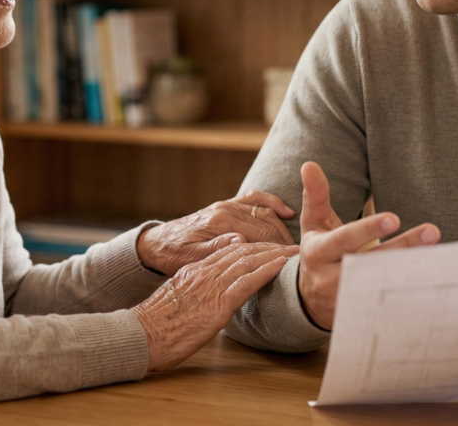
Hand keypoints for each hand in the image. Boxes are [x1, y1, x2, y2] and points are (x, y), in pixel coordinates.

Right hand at [132, 241, 296, 370]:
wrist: (142, 334)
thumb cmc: (156, 326)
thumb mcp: (176, 300)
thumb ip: (193, 292)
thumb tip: (207, 297)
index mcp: (193, 271)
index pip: (227, 252)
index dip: (250, 247)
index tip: (267, 246)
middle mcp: (204, 273)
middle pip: (241, 253)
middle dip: (267, 246)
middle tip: (288, 244)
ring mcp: (210, 286)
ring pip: (247, 262)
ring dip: (273, 255)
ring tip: (292, 251)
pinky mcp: (217, 303)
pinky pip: (246, 282)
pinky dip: (266, 271)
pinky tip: (280, 265)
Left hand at [136, 191, 295, 275]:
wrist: (157, 243)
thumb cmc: (174, 256)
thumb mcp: (191, 259)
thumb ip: (215, 249)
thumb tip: (241, 240)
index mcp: (219, 223)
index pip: (259, 233)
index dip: (278, 247)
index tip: (293, 259)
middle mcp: (225, 209)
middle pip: (265, 221)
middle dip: (284, 238)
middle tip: (299, 255)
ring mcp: (226, 205)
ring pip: (263, 210)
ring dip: (281, 224)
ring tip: (294, 242)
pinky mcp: (225, 205)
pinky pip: (253, 198)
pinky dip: (271, 202)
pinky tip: (285, 211)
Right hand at [297, 161, 439, 329]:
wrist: (309, 301)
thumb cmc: (317, 252)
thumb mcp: (313, 224)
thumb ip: (315, 195)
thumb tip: (309, 164)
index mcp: (319, 252)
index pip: (345, 240)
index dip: (368, 230)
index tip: (393, 218)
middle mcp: (332, 278)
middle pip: (372, 263)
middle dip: (403, 247)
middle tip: (431, 231)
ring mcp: (349, 299)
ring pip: (384, 284)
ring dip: (413, 269)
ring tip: (438, 251)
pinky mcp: (363, 313)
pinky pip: (390, 302)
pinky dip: (411, 291)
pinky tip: (433, 277)